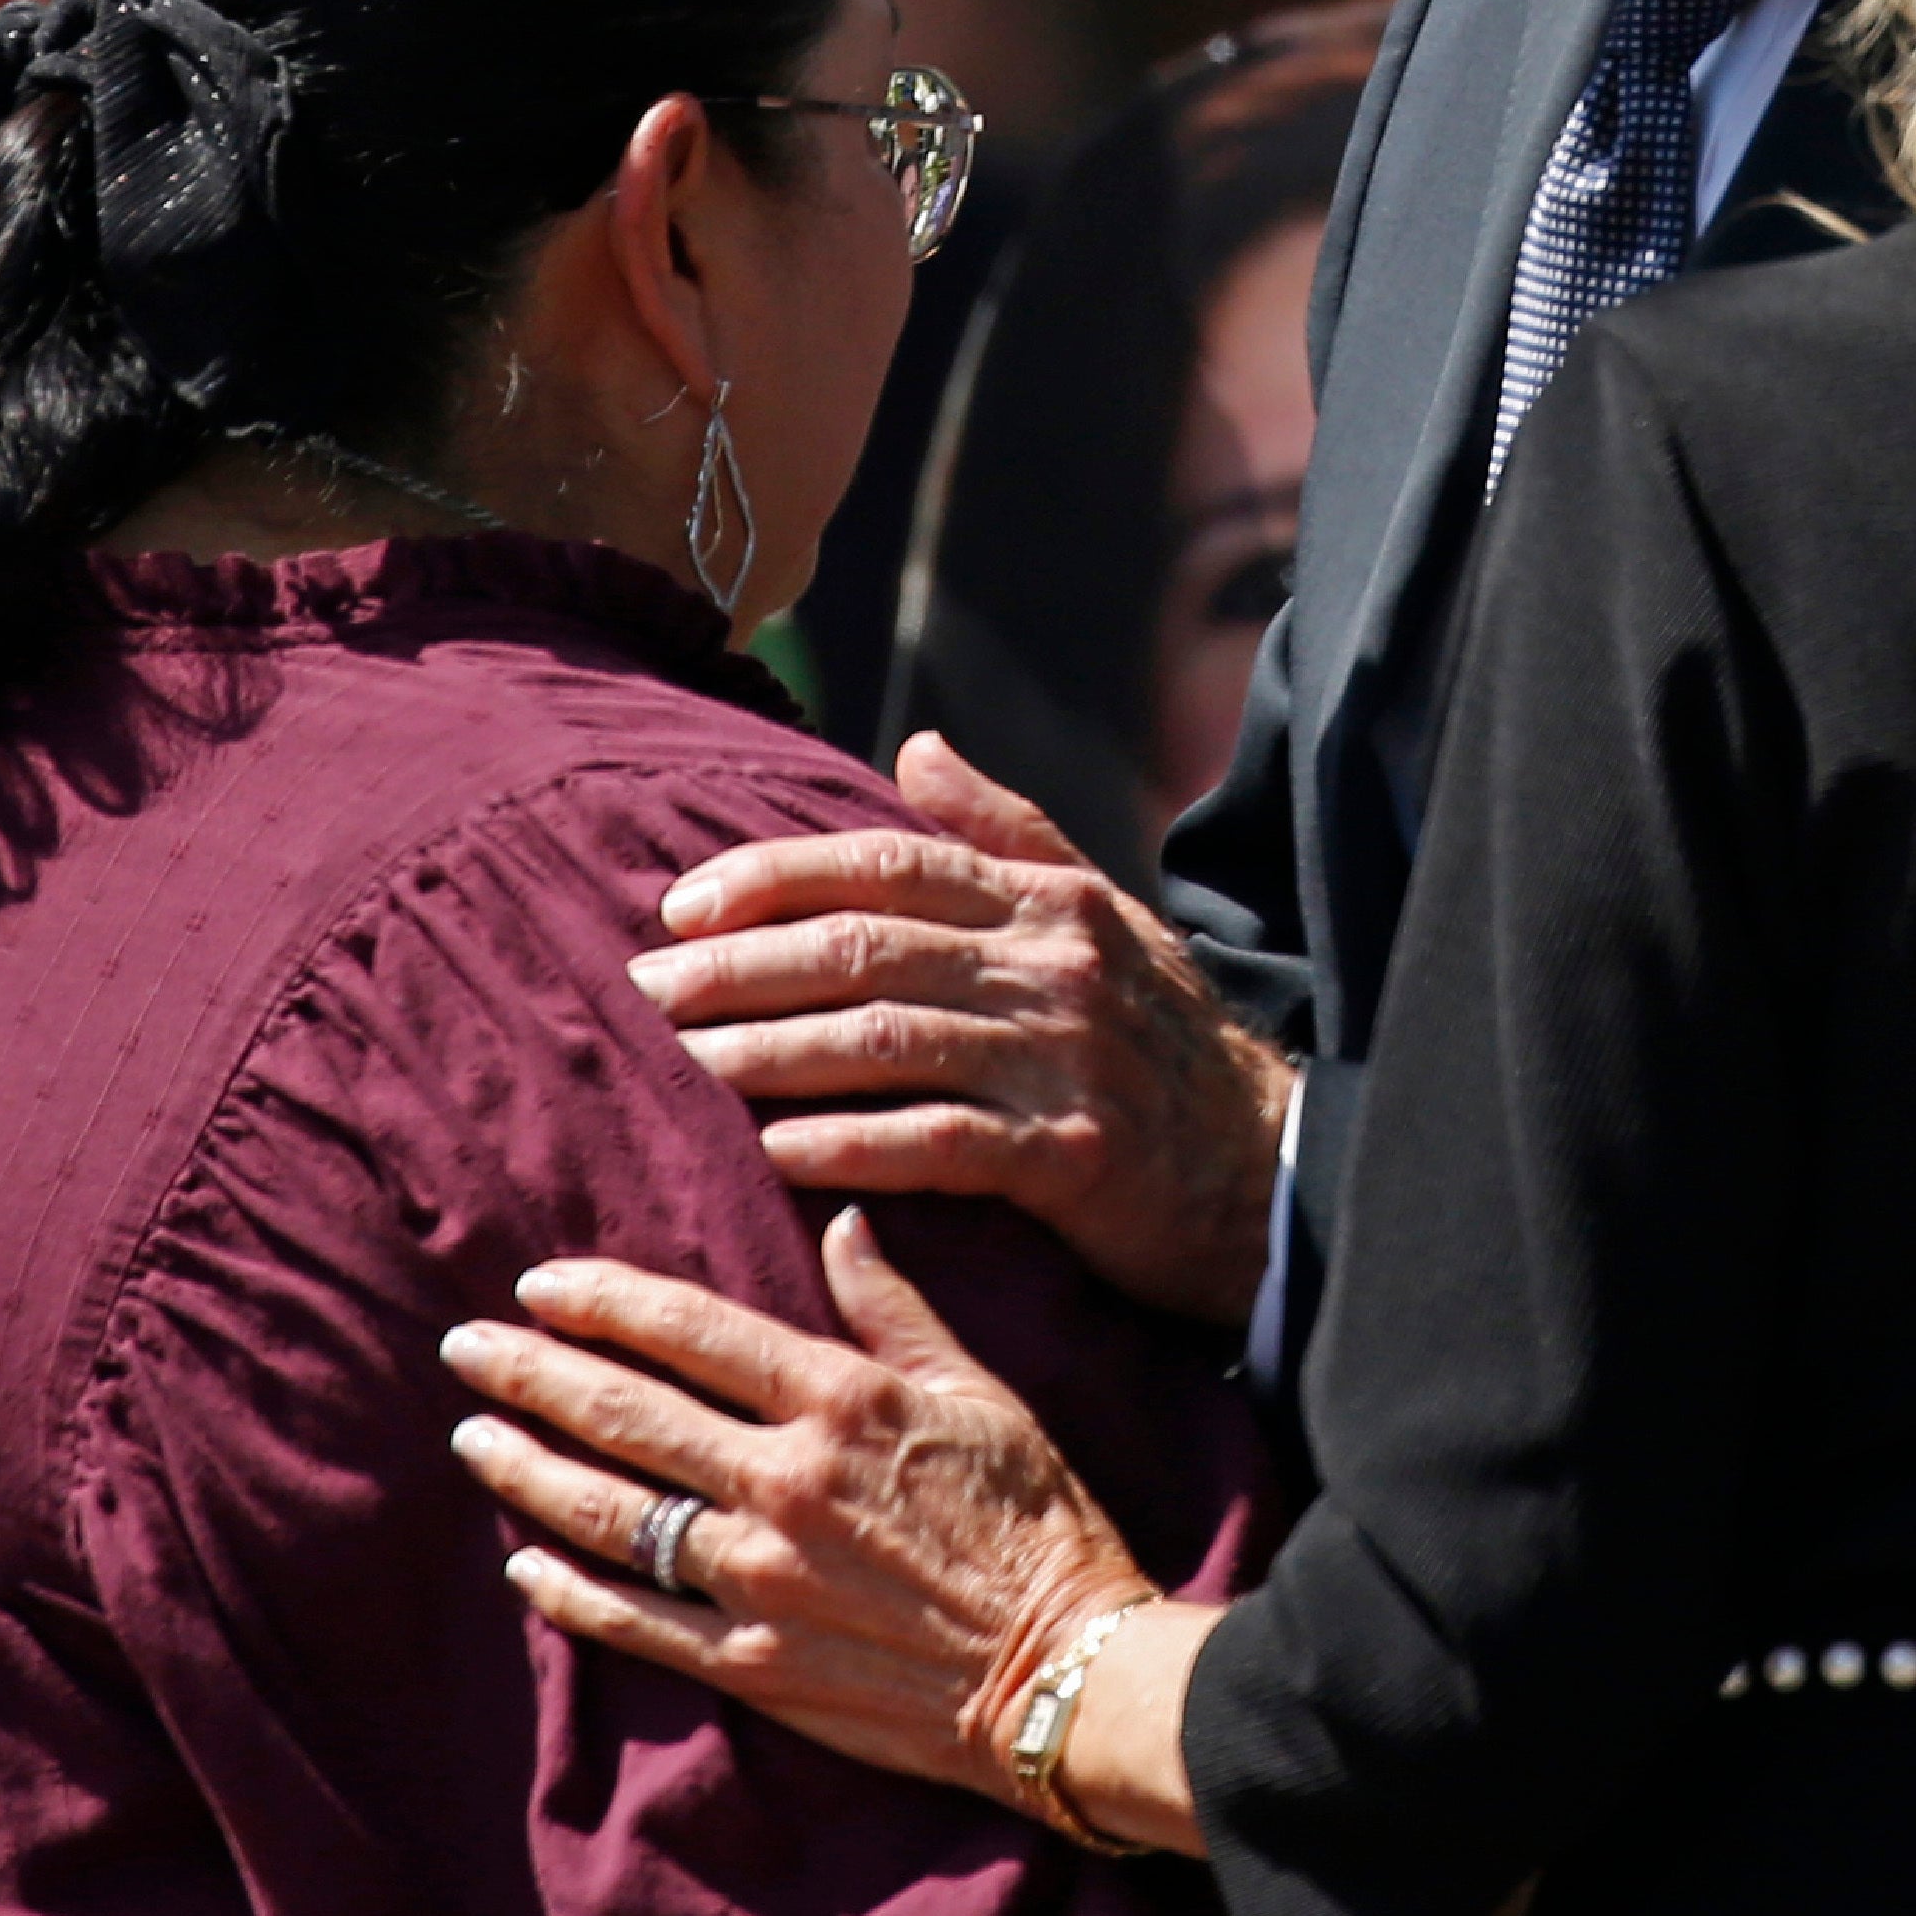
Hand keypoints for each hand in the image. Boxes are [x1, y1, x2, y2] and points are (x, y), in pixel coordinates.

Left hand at [443, 1210, 1166, 1823]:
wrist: (1067, 1675)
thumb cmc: (1040, 1525)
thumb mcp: (982, 1392)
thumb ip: (896, 1308)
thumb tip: (840, 1221)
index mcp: (840, 1402)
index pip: (690, 1332)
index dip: (602, 1301)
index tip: (540, 1282)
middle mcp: (784, 1482)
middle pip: (624, 1412)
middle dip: (531, 1372)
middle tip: (463, 1345)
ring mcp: (758, 1580)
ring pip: (610, 1511)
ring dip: (526, 1468)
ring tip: (470, 1436)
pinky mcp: (751, 1666)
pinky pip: (632, 1621)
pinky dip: (566, 1591)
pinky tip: (519, 1563)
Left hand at [635, 733, 1293, 1326]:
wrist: (1269, 1167)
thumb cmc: (1163, 1040)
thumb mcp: (1102, 914)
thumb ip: (1006, 830)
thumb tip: (914, 748)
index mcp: (1047, 901)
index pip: (885, 864)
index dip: (772, 878)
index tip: (679, 906)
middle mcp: (1052, 967)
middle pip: (866, 948)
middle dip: (741, 967)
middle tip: (647, 991)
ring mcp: (1063, 1061)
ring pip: (885, 1041)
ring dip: (769, 1053)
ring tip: (685, 1066)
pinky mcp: (1074, 1157)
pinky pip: (939, 1142)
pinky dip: (851, 1143)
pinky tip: (777, 1150)